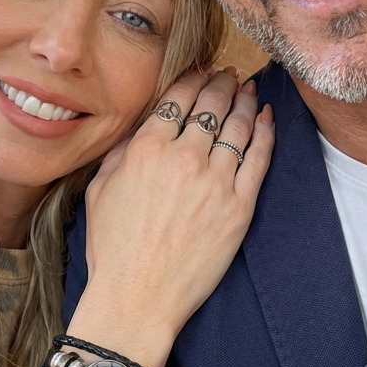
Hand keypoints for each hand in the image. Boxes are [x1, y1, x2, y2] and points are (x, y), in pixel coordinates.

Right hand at [67, 69, 274, 366]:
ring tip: (249, 88)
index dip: (193, 78)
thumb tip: (141, 127)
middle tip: (229, 73)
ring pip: (238, 127)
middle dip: (222, 82)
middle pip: (211, 105)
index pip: (178, 98)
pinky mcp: (240, 206)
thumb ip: (121, 151)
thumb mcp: (99, 190)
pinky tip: (267, 117)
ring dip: (245, 101)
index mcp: (147, 148)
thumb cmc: (112, 248)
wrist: (138, 297)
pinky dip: (266, 133)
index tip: (201, 69)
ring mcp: (216, 181)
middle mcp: (185, 157)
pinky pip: (259, 159)